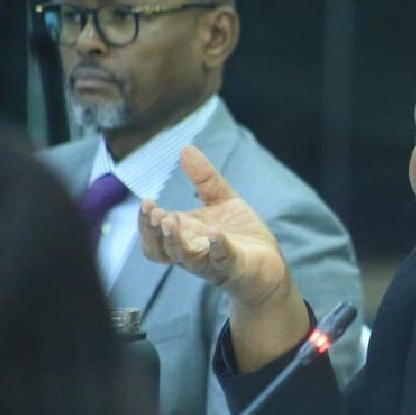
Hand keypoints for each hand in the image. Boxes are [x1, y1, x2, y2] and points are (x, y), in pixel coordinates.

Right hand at [139, 145, 308, 370]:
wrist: (268, 263)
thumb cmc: (241, 235)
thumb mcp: (223, 201)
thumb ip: (204, 179)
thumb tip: (185, 148)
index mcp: (186, 234)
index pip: (154, 233)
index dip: (146, 220)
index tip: (147, 202)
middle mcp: (192, 251)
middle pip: (160, 248)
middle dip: (152, 230)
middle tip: (154, 212)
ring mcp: (210, 261)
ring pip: (182, 257)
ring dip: (174, 240)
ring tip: (170, 220)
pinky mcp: (232, 266)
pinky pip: (221, 259)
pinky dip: (217, 246)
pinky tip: (215, 233)